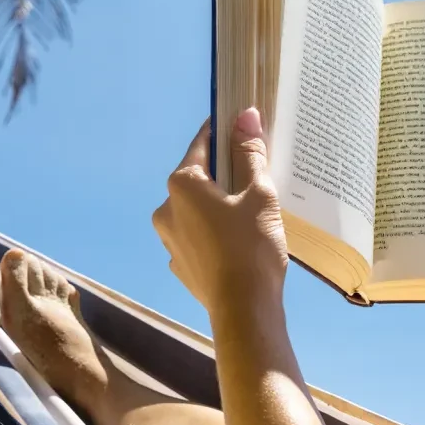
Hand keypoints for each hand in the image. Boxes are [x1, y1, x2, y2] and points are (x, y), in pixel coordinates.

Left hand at [151, 108, 287, 313]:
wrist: (243, 310)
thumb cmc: (252, 245)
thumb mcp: (258, 193)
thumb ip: (249, 152)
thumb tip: (244, 114)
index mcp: (181, 185)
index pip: (202, 144)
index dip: (224, 132)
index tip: (242, 126)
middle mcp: (166, 209)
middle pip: (197, 178)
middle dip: (224, 173)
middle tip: (256, 176)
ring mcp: (169, 240)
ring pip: (196, 210)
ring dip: (218, 205)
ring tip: (251, 214)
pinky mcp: (180, 265)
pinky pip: (198, 237)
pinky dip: (215, 233)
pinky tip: (239, 242)